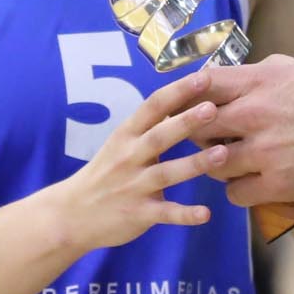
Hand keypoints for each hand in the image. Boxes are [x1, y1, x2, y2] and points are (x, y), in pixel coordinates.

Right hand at [42, 75, 228, 256]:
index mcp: (126, 136)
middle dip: (186, 122)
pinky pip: (165, 214)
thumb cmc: (104, 175)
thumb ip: (150, 128)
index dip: (178, 91)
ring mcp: (133, 187)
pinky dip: (185, 215)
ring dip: (194, 164)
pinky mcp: (138, 214)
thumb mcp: (120, 144)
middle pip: (160, 136)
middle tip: (213, 108)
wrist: (71, 215)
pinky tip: (205, 214)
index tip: (203, 77)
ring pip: (166, 173)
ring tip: (222, 154)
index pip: (153, 107)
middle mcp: (128, 158)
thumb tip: (186, 103)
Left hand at [180, 57, 293, 207]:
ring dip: (217, 166)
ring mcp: (264, 151)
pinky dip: (239, 192)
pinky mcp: (278, 185)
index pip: (200, 84)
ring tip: (232, 166)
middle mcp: (254, 114)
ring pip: (211, 164)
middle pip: (196, 126)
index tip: (184, 107)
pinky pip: (235, 194)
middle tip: (207, 141)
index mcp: (261, 81)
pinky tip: (251, 187)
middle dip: (196, 134)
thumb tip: (241, 77)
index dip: (186, 96)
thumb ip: (267, 73)